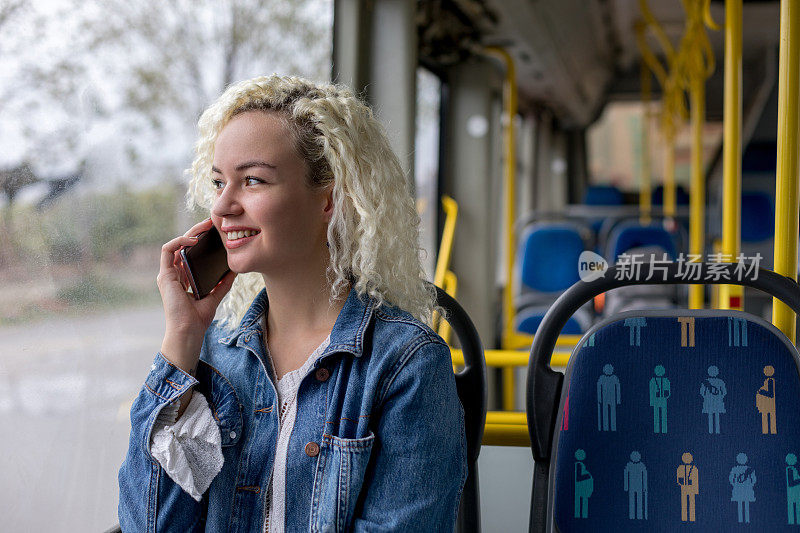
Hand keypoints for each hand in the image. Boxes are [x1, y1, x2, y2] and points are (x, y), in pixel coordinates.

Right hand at [157, 218, 236, 372]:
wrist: (189, 331)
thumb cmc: (199, 318)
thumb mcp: (215, 295)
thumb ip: (223, 283)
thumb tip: (235, 270)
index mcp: (184, 277)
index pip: (191, 252)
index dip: (201, 239)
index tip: (215, 231)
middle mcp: (174, 273)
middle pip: (184, 245)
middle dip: (197, 231)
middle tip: (212, 222)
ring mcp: (168, 274)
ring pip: (176, 244)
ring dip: (190, 233)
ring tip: (205, 227)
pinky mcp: (165, 276)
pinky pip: (167, 251)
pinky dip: (179, 241)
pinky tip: (193, 240)